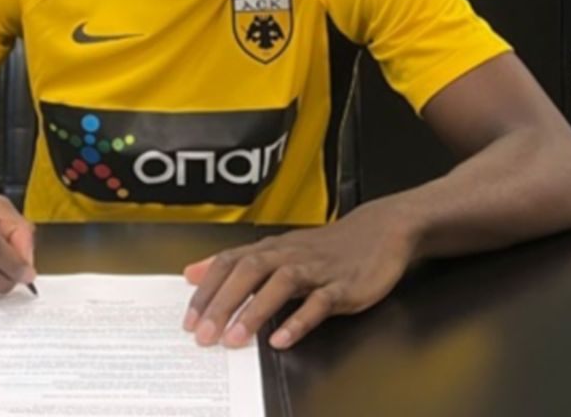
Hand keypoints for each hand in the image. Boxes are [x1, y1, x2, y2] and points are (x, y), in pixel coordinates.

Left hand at [182, 204, 411, 349]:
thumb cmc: (326, 247)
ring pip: (280, 284)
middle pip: (249, 272)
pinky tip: (284, 339)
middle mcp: (290, 255)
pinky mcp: (343, 286)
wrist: (381, 231)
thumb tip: (193, 272)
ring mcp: (317, 270)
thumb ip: (236, 262)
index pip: (230, 263)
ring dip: (255, 311)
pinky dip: (300, 320)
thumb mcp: (279, 250)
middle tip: (203, 334)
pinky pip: (319, 302)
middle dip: (223, 303)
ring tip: (235, 338)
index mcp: (272, 249)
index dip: (207, 290)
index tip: (189, 318)